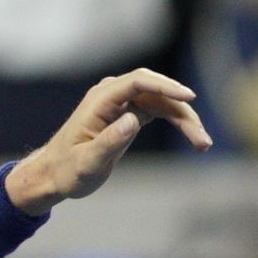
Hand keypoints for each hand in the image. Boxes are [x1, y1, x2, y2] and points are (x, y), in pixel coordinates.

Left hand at [5, 70, 212, 214]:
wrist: (54, 174)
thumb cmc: (67, 170)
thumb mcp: (88, 162)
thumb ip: (109, 141)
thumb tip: (133, 119)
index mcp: (99, 101)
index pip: (137, 82)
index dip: (165, 86)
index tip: (190, 97)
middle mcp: (111, 96)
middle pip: (155, 91)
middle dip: (182, 109)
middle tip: (202, 139)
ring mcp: (120, 103)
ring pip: (161, 102)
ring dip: (184, 119)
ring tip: (203, 145)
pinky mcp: (128, 114)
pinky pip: (158, 110)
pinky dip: (176, 121)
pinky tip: (193, 137)